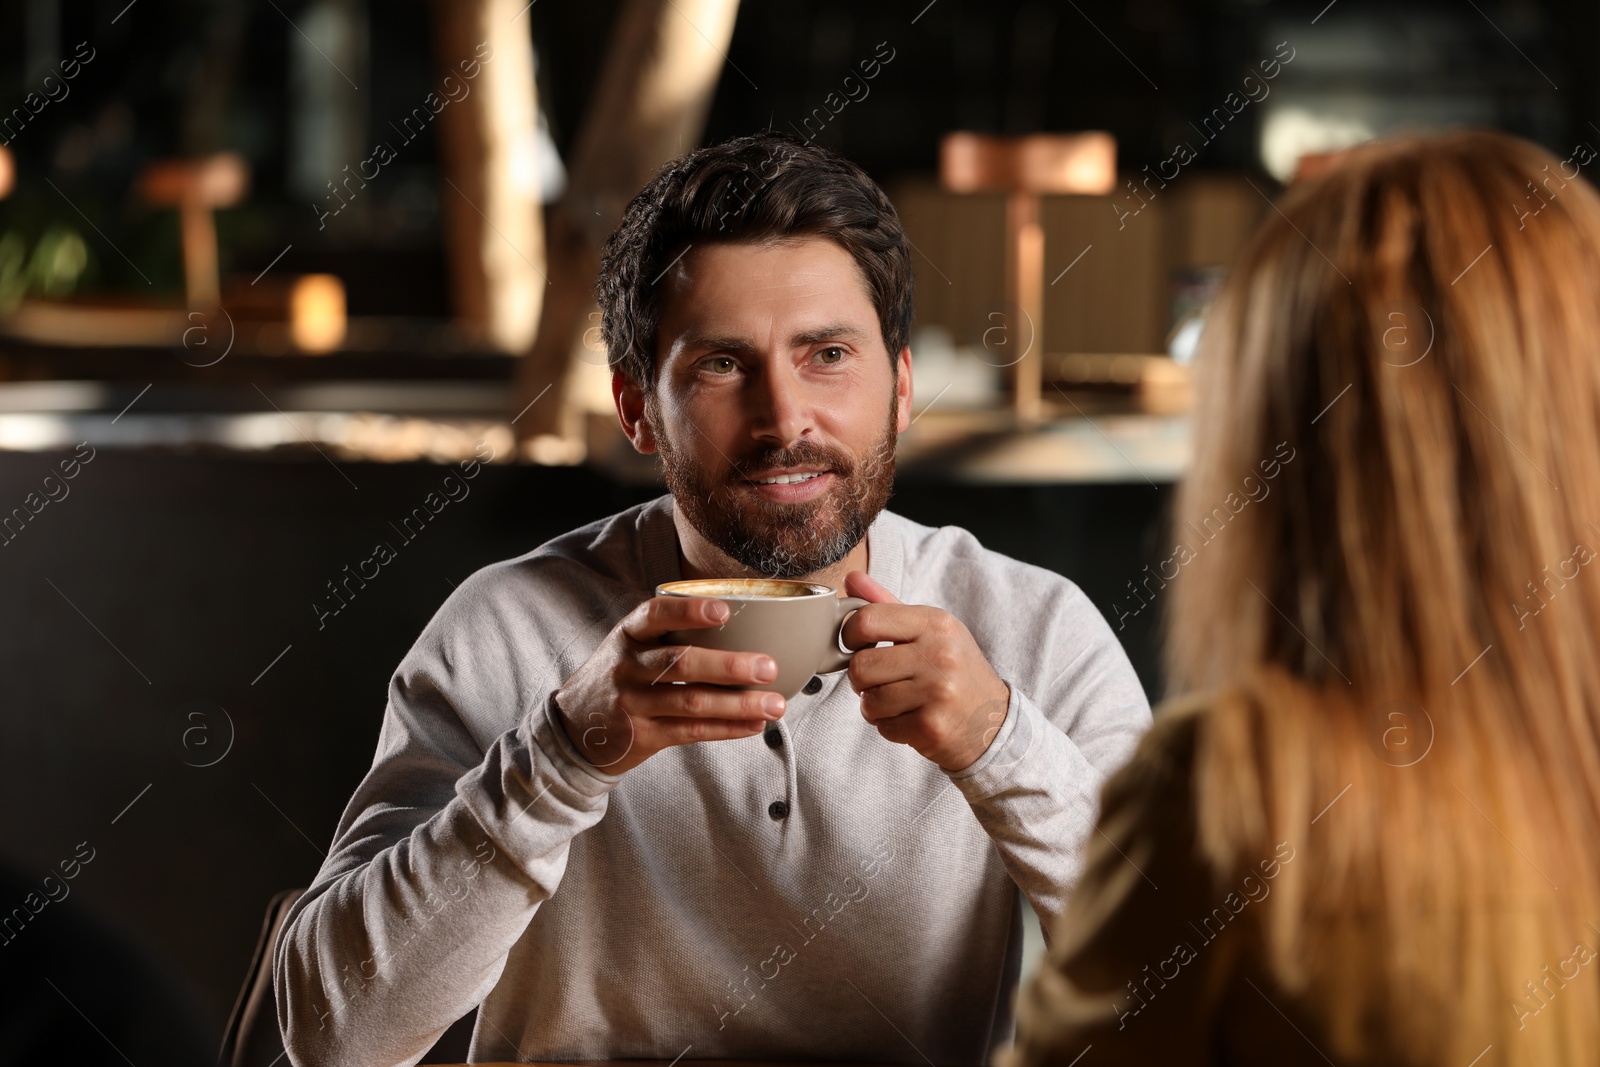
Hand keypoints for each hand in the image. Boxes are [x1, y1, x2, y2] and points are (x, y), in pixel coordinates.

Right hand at [553, 595, 785, 774]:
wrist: (573, 729)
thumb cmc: (620, 678)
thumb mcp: (630, 647)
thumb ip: (670, 635)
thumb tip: (744, 626)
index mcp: (628, 635)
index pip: (654, 615)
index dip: (688, 611)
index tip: (724, 611)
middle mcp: (628, 667)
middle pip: (681, 663)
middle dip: (729, 666)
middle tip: (769, 667)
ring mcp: (633, 704)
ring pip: (692, 702)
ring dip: (739, 704)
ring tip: (775, 704)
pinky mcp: (642, 737)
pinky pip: (690, 732)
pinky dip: (726, 728)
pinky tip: (753, 725)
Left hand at [840, 572, 1010, 771]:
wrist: (995, 719)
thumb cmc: (954, 670)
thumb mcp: (930, 630)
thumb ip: (886, 604)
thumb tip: (850, 577)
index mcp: (935, 623)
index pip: (867, 620)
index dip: (850, 637)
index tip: (860, 646)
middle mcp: (939, 654)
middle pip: (860, 666)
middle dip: (861, 678)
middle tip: (880, 680)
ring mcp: (938, 692)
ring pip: (869, 701)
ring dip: (875, 706)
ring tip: (900, 701)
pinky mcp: (932, 727)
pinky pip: (884, 728)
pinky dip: (891, 727)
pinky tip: (913, 718)